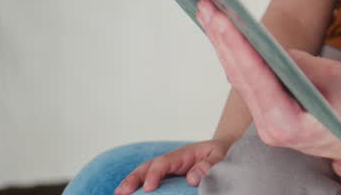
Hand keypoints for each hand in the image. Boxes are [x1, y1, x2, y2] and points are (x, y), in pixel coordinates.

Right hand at [114, 139, 231, 193]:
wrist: (221, 150)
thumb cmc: (220, 153)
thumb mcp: (220, 156)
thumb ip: (209, 165)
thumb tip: (192, 178)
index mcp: (183, 154)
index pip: (164, 163)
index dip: (154, 174)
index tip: (148, 187)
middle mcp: (171, 160)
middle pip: (148, 166)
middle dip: (133, 178)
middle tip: (121, 192)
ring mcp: (167, 169)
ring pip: (145, 173)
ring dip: (131, 182)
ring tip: (119, 194)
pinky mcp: (167, 177)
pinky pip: (151, 180)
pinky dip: (138, 186)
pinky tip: (129, 194)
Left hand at [195, 0, 340, 190]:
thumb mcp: (339, 80)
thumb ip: (303, 65)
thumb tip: (274, 48)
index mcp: (287, 124)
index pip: (255, 78)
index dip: (237, 44)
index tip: (221, 17)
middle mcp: (269, 127)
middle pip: (239, 77)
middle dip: (220, 38)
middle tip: (205, 5)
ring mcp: (266, 124)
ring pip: (239, 80)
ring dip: (223, 45)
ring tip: (208, 14)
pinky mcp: (269, 116)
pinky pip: (248, 84)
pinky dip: (236, 57)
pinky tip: (225, 38)